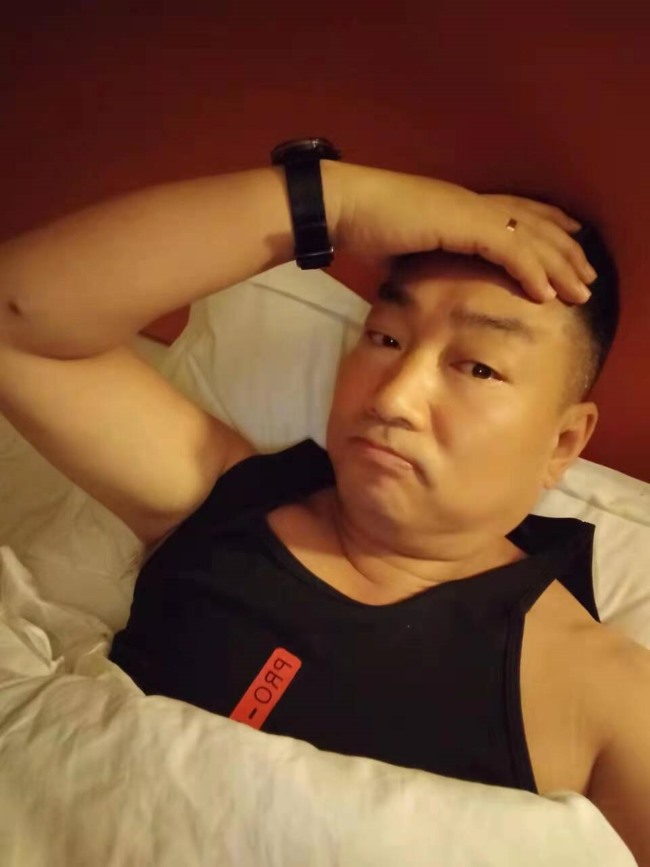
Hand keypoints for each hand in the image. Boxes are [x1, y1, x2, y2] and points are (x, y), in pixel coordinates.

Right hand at [327, 163, 595, 303]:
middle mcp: (471, 204)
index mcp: (459, 207)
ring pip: (531, 238)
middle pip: (534, 225)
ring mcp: (469, 211)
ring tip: (580, 290)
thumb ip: (423, 262)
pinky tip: (545, 294)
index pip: (515, 214)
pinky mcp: (462, 223)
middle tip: (587, 274)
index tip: (567, 243)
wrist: (342, 208)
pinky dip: (531, 272)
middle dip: (565, 251)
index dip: (546, 227)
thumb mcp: (403, 248)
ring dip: (559, 266)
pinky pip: (509, 250)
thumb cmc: (362, 227)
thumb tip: (421, 282)